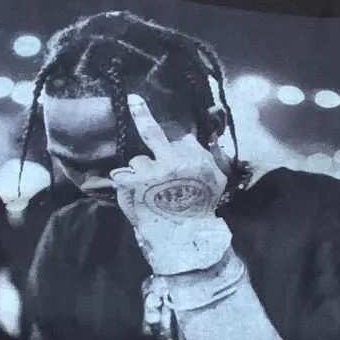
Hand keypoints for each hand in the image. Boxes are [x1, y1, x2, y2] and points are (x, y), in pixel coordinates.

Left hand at [111, 94, 231, 274]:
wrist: (185, 239)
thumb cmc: (202, 211)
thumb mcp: (217, 181)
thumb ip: (212, 157)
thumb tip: (210, 136)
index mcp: (194, 158)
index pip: (179, 135)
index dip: (172, 137)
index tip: (157, 114)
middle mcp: (172, 160)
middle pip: (153, 135)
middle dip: (142, 116)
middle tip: (134, 100)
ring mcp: (150, 172)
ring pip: (137, 161)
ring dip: (140, 172)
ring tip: (149, 191)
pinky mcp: (133, 187)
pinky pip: (122, 177)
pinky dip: (125, 186)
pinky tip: (133, 195)